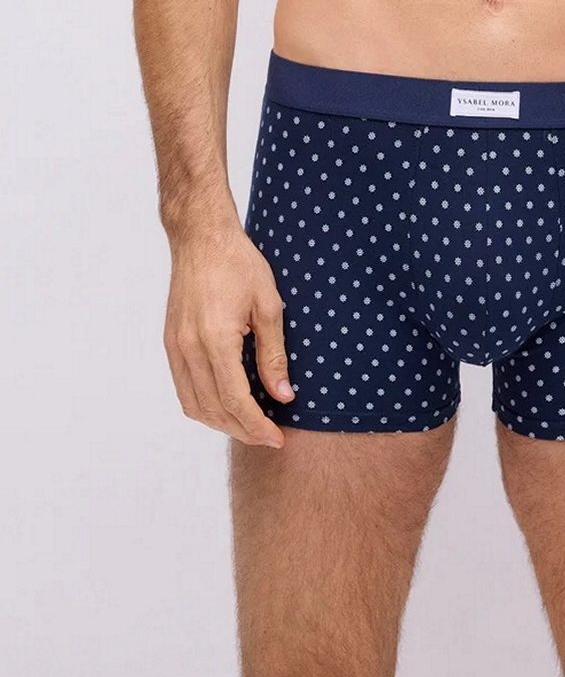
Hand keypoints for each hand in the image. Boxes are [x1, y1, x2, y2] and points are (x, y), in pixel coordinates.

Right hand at [163, 219, 292, 446]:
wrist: (201, 238)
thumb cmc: (239, 264)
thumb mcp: (269, 307)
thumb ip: (273, 356)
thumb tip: (283, 396)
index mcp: (215, 339)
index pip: (235, 400)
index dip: (257, 426)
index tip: (277, 438)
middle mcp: (188, 348)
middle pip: (213, 410)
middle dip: (242, 430)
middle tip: (269, 436)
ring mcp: (174, 346)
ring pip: (193, 405)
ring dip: (221, 422)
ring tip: (250, 425)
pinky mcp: (170, 342)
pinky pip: (183, 388)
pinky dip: (203, 405)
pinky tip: (226, 404)